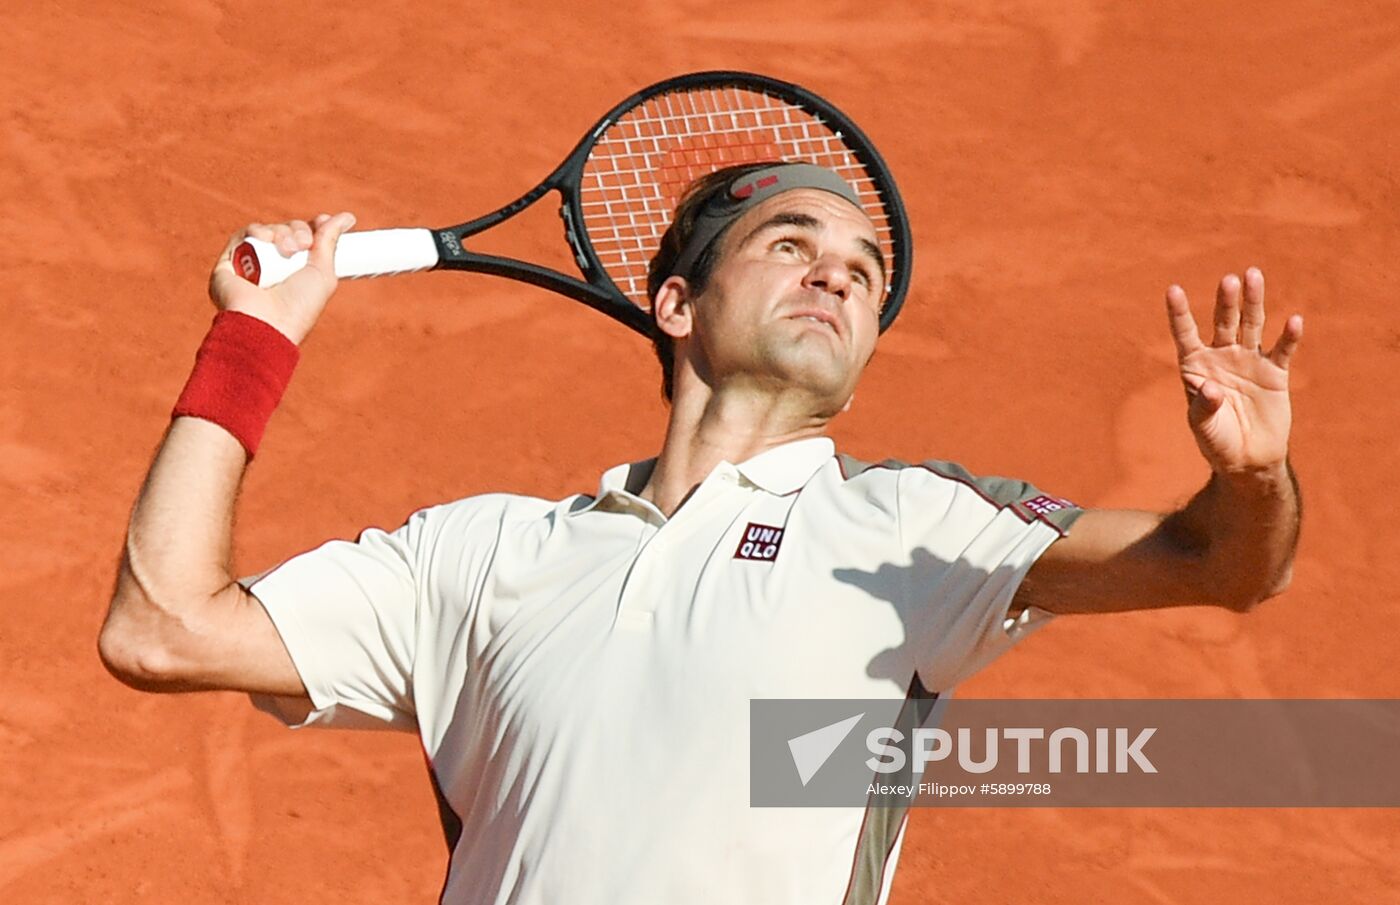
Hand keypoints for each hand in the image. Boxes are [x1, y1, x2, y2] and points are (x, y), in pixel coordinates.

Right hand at [207, 211, 355, 344]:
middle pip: (285, 232)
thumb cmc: (298, 307)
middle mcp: (272, 268)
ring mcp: (250, 265)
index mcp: (295, 273)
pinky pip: (242, 236)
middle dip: (298, 230)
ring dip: (281, 232)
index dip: (311, 227)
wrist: (267, 324)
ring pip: (266, 232)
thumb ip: (330, 242)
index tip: (323, 221)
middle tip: (304, 245)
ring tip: (288, 250)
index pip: (301, 240)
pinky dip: (256, 231)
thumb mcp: (323, 274)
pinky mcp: (228, 262)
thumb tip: (347, 216)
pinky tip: (267, 239)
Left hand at [1165, 267, 1302, 475]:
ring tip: (1254, 276)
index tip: (1172, 290)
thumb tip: (1211, 388)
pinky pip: (1282, 351)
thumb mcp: (1203, 427)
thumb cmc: (1216, 441)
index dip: (1179, 313)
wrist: (1247, 459)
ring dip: (1253, 302)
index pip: (1185, 333)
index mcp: (1195, 366)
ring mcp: (1248, 361)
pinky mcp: (1275, 373)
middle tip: (1229, 279)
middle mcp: (1221, 356)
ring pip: (1251, 325)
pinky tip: (1293, 321)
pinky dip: (1288, 336)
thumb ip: (1203, 406)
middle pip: (1223, 321)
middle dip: (1226, 301)